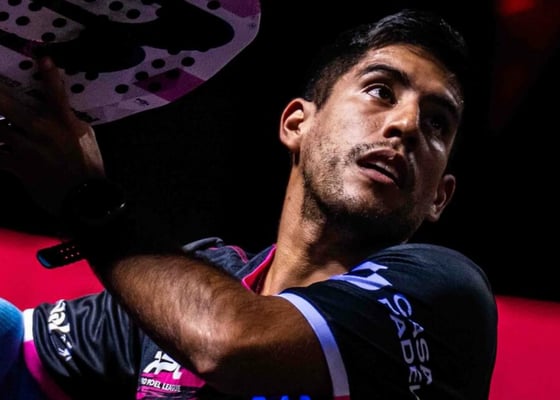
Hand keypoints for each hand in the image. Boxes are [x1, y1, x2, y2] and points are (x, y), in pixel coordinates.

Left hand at [0, 57, 104, 215]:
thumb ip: (70, 119)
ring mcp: (26, 149)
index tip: (43, 58)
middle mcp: (42, 131)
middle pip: (6, 106)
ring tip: (2, 127)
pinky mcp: (17, 167)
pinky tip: (1, 149)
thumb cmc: (88, 166)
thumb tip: (59, 106)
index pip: (56, 94)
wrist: (84, 199)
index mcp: (64, 123)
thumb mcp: (88, 137)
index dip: (49, 75)